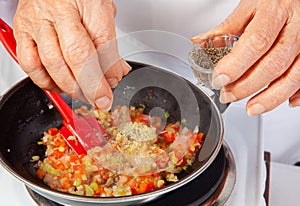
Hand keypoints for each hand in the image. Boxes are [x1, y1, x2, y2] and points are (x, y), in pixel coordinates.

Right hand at [13, 0, 130, 109]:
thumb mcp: (102, 9)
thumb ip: (108, 41)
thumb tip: (115, 73)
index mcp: (86, 1)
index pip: (103, 42)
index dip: (110, 69)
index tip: (114, 82)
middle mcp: (59, 10)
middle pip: (77, 56)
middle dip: (92, 86)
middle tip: (101, 98)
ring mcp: (37, 21)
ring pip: (52, 64)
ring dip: (71, 87)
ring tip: (83, 94)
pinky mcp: (22, 30)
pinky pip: (30, 63)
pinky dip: (45, 81)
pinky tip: (59, 85)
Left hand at [192, 0, 299, 115]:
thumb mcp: (250, 5)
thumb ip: (226, 27)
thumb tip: (200, 43)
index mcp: (275, 11)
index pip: (255, 42)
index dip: (236, 65)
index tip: (219, 79)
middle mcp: (296, 27)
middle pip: (273, 64)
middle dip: (247, 86)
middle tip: (228, 95)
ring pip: (294, 76)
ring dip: (271, 98)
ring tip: (251, 108)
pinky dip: (297, 94)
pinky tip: (283, 101)